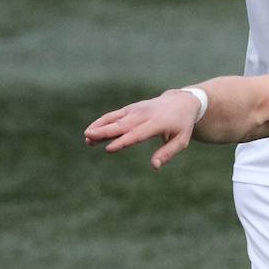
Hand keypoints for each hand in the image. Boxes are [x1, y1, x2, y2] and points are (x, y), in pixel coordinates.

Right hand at [84, 90, 203, 168]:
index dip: (123, 142)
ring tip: (87, 137)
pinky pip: (114, 115)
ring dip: (100, 127)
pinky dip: (102, 121)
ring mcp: (136, 110)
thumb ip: (168, 153)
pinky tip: (90, 130)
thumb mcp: (181, 140)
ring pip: (115, 119)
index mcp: (158, 124)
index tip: (109, 149)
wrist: (181, 102)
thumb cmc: (181, 125)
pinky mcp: (130, 109)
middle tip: (89, 138)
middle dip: (105, 132)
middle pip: (122, 125)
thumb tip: (155, 166)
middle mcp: (145, 115)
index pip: (137, 134)